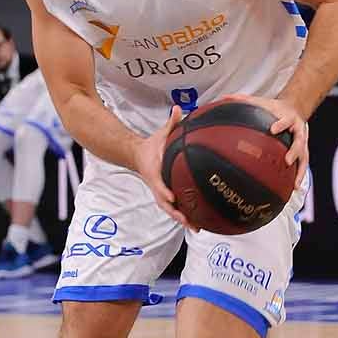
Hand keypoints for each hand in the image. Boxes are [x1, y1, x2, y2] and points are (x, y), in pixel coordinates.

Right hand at [131, 106, 194, 228]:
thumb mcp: (160, 134)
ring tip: (197, 229)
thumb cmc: (152, 146)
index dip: (164, 192)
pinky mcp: (166, 194)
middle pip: (166, 204)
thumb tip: (178, 109)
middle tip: (189, 222)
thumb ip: (170, 123)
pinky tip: (200, 223)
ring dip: (183, 219)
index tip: (172, 198)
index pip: (159, 184)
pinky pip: (177, 207)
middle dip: (177, 214)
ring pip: (171, 210)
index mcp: (154, 173)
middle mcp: (158, 186)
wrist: (138, 155)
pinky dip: (186, 215)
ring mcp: (161, 192)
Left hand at [235, 94, 308, 184]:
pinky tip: (293, 188)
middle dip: (295, 151)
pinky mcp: (303, 151)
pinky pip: (302, 165)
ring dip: (300, 171)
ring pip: (304, 157)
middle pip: (300, 142)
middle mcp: (299, 131)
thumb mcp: (262, 103)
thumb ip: (245, 100)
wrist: (294, 108)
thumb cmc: (274, 108)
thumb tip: (224, 98)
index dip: (281, 124)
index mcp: (289, 118)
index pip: (286, 120)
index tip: (274, 129)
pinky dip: (298, 176)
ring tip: (294, 184)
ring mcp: (302, 142)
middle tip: (287, 160)